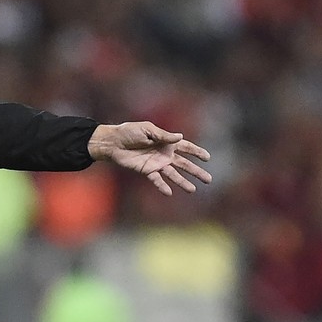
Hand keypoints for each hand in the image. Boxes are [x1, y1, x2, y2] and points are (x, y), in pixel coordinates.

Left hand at [87, 121, 211, 195]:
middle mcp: (165, 154)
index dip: (197, 152)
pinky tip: (169, 192)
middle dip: (196, 171)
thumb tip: (180, 137)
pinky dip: (162, 186)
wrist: (113, 142)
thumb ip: (163, 135)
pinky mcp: (147, 171)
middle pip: (184, 164)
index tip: (207, 158)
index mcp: (167, 142)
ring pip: (173, 174)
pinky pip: (156, 180)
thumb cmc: (129, 132)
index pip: (186, 147)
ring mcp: (157, 163)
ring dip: (183, 182)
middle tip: (208, 179)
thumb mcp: (147, 129)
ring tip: (193, 189)